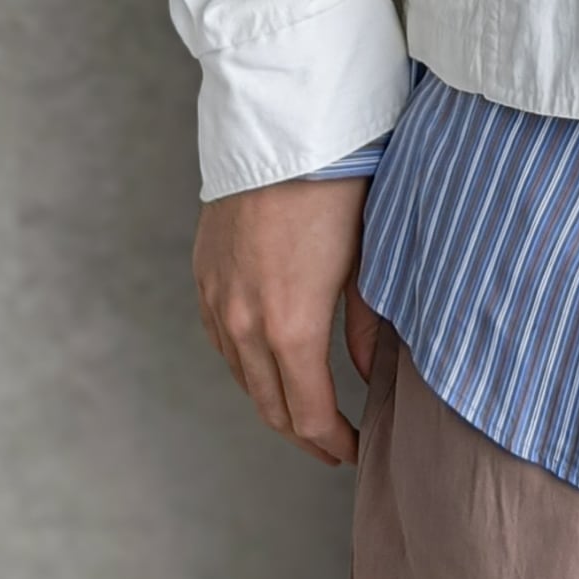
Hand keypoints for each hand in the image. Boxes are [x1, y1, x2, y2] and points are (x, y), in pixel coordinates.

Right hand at [194, 175, 379, 462]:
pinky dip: (245, 364)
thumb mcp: (368, 264)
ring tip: (306, 409)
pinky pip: (221, 341)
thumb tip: (373, 376)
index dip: (334, 443)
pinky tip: (269, 364)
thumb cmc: (339, 188)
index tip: (357, 451)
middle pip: (270, 406)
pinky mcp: (205, 276)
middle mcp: (244, 324)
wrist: (284, 127)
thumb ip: (367, 328)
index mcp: (290, 328)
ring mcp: (218, 300)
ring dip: (273, 401)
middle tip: (334, 445)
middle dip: (304, 434)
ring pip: (241, 377)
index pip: (308, 415)